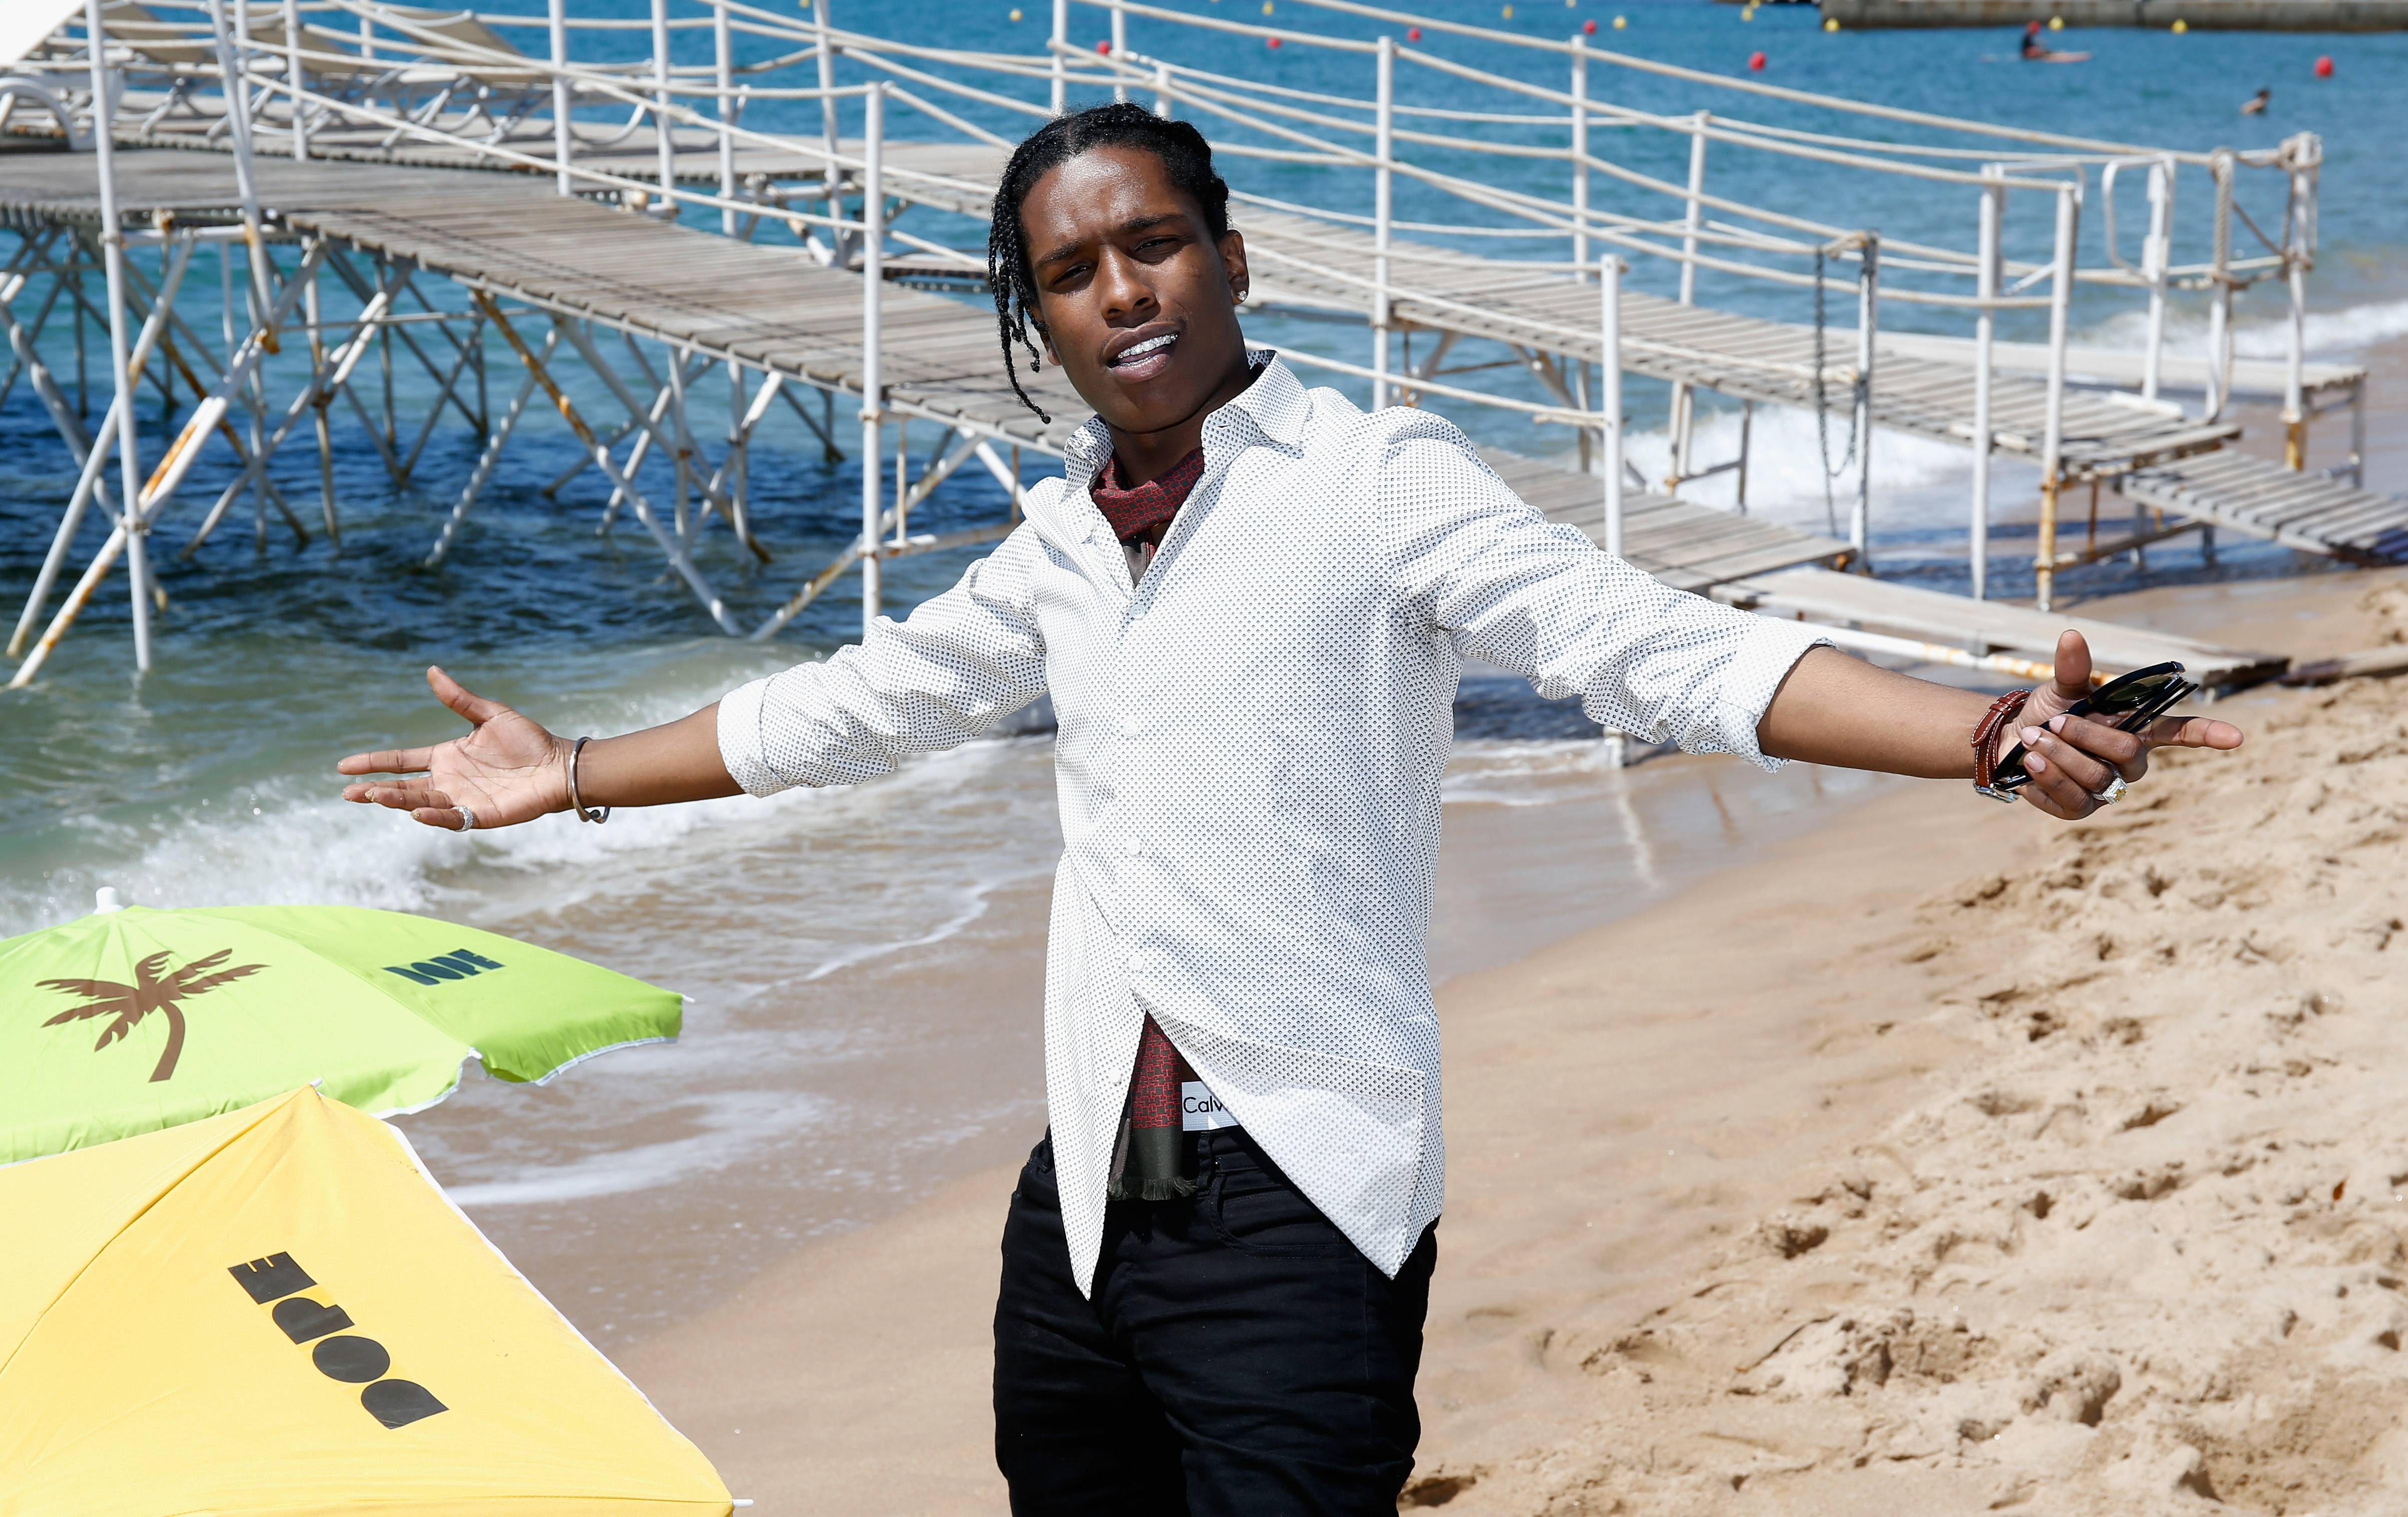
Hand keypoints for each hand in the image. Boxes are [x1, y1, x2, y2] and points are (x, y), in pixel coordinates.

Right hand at [338, 666, 571, 830]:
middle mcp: (449, 781)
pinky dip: (435, 816)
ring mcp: (463, 800)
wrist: (559, 765)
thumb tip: (432, 670)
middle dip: (375, 789)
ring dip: (398, 800)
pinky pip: (453, 819)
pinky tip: (418, 811)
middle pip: (404, 786)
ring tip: (375, 796)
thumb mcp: (490, 714)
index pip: (401, 761)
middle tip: (348, 792)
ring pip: (421, 802)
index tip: (344, 767)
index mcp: (446, 757)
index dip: (373, 763)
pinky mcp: (481, 816)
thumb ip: (459, 698)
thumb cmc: (529, 740)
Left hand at [2003, 631, 2244, 819]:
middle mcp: (2129, 760)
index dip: (2208, 734)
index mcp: (2136, 728)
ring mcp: (2108, 787)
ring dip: (2060, 756)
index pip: (2180, 731)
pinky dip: (2048, 778)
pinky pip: (2073, 799)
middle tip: (2053, 723)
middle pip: (2128, 752)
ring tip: (2031, 741)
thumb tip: (2070, 635)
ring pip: (2098, 778)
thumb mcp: (2061, 689)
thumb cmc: (2048, 713)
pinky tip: (2030, 765)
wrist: (2010, 743)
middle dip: (2085, 735)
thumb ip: (2073, 668)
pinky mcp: (2081, 808)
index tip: (2236, 737)